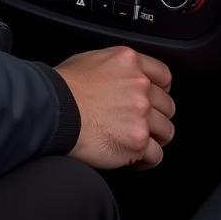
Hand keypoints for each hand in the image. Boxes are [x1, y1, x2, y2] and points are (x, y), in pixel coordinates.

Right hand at [56, 46, 175, 169]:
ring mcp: (141, 113)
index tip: (155, 99)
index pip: (164, 75)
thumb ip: (115, 67)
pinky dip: (147, 160)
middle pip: (167, 106)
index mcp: (129, 61)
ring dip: (154, 138)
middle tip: (142, 123)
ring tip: (138, 142)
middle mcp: (139, 85)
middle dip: (156, 116)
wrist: (52, 110)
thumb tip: (121, 77)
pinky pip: (157, 155)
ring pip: (166, 131)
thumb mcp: (90, 59)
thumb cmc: (63, 87)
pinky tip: (135, 158)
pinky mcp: (137, 140)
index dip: (160, 90)